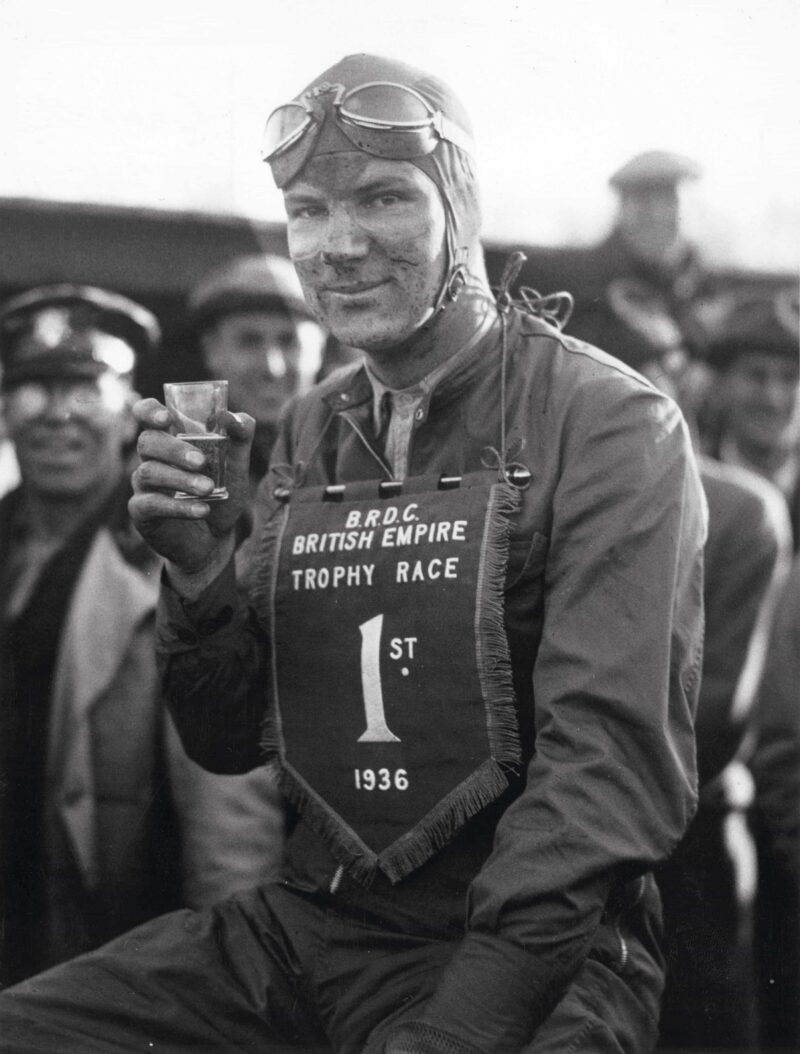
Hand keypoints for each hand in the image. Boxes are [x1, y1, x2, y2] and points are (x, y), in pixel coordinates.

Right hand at [129, 398, 254, 580]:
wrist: (217, 537)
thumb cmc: (221, 492)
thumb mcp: (236, 465)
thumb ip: (240, 438)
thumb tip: (234, 417)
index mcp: (170, 438)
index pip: (145, 414)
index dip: (149, 411)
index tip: (167, 418)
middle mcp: (151, 458)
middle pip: (148, 441)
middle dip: (174, 450)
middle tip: (201, 462)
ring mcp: (143, 485)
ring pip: (149, 472)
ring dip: (180, 479)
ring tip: (209, 488)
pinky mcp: (142, 512)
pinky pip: (152, 504)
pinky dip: (178, 507)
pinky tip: (202, 510)